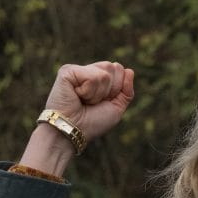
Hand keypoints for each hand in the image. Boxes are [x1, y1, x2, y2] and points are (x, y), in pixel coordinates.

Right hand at [18, 61, 134, 174]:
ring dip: (98, 94)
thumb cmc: (92, 122)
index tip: (103, 102)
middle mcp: (88, 71)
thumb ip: (126, 91)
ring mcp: (77, 70)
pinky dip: (88, 92)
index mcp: (99, 77)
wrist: (73, 130)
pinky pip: (92, 77)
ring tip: (83, 100)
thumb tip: (130, 70)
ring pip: (104, 74)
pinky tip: (76, 96)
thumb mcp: (116, 108)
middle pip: (114, 67)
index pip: (120, 70)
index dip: (117, 89)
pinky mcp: (67, 71)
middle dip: (109, 90)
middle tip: (92, 102)